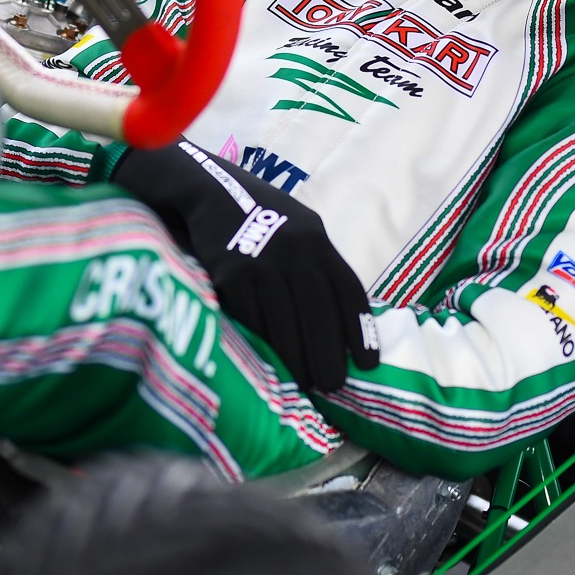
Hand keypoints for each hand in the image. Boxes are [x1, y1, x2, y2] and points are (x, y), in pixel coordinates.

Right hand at [111, 140, 378, 391]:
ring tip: (305, 384)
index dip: (360, 330)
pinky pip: (253, 321)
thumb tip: (337, 315)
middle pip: (320, 315)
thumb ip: (315, 261)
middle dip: (329, 356)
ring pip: (287, 325)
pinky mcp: (232, 274)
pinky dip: (264, 347)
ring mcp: (264, 261)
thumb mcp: (296, 226)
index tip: (368, 363)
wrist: (206, 189)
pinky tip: (270, 364)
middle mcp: (297, 248)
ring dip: (297, 361)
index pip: (348, 290)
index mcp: (317, 236)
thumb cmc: (255, 213)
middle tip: (332, 385)